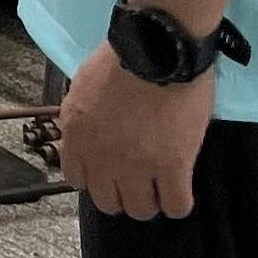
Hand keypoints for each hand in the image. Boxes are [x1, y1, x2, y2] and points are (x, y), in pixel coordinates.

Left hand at [58, 43, 211, 219]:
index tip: (109, 171)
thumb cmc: (121, 57)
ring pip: (141, 210)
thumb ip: (82, 116)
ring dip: (149, 202)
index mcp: (76, 135)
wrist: (157, 48)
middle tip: (137, 182)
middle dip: (121, 195)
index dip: (96, 178)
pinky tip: (180, 190)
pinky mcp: (174, 167)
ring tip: (159, 188)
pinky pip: (176, 206)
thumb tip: (90, 131)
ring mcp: (138, 166)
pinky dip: (178, 203)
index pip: (78, 179)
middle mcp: (102, 158)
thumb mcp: (84, 86)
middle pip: (108, 202)